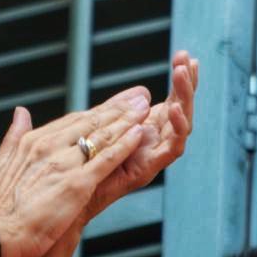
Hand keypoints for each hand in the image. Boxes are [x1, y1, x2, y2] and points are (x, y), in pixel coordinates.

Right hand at [0, 88, 151, 256]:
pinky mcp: (77, 184)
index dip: (98, 111)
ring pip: (102, 136)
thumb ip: (16, 134)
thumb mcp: (4, 161)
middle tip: (140, 96)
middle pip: (92, 122)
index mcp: (34, 141)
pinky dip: (124, 145)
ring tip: (145, 107)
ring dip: (127, 120)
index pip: (73, 120)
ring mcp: (65, 164)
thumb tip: (21, 112)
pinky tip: (139, 133)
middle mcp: (51, 146)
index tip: (116, 102)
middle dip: (119, 109)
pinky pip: (106, 159)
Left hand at [81, 50, 198, 222]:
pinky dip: (176, 129)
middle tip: (188, 60)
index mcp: (145, 130)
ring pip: (181, 126)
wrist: (68, 200)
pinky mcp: (149, 169)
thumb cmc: (84, 165)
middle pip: (181, 109)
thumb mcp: (102, 127)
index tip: (184, 56)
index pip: (171, 99)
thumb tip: (142, 90)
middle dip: (187, 84)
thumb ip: (119, 109)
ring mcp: (153, 155)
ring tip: (182, 75)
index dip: (180, 79)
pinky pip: (172, 148)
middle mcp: (153, 142)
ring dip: (184, 99)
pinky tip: (174, 110)